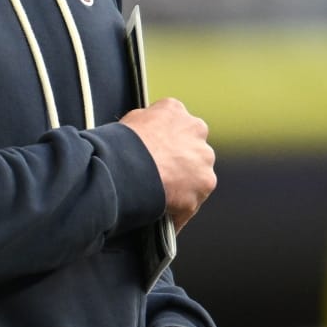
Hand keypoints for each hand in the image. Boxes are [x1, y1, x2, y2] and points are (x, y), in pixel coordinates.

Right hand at [119, 98, 216, 229]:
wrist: (128, 167)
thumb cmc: (122, 145)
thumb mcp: (130, 121)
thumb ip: (147, 124)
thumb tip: (146, 132)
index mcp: (175, 111)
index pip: (177, 126)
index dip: (166, 143)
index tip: (158, 155)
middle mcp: (196, 129)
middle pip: (192, 148)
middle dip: (181, 162)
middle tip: (160, 176)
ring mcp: (203, 157)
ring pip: (198, 174)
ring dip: (185, 185)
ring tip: (161, 198)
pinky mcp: (205, 183)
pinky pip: (193, 201)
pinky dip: (180, 210)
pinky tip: (163, 215)